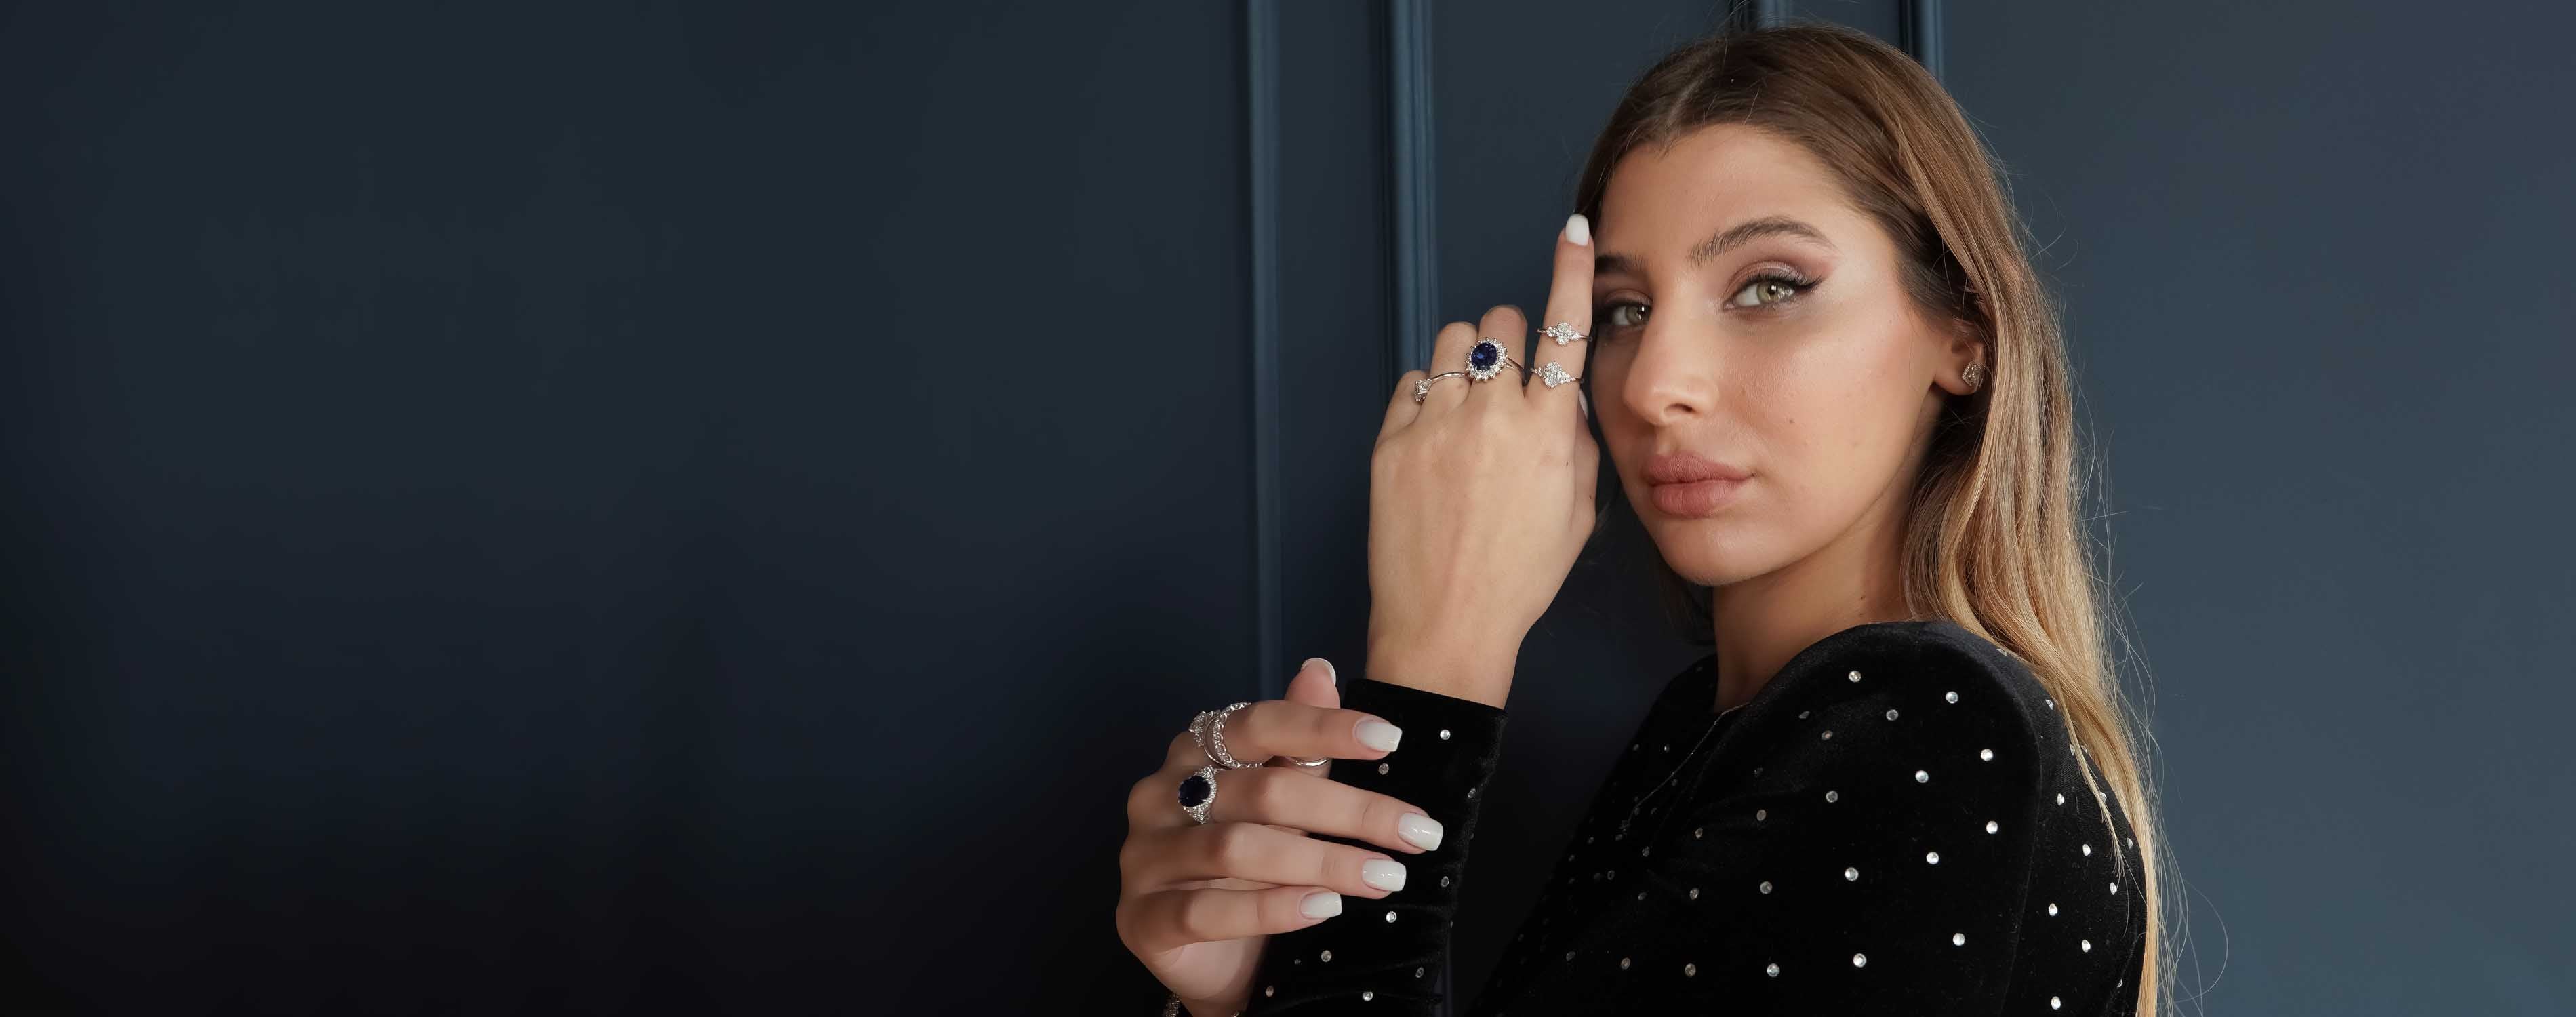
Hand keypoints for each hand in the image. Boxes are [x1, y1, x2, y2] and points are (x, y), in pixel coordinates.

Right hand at [1115, 659, 1441, 1014]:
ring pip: (1237, 850)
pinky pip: (1206, 911)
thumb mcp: (1281, 806)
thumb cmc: (1250, 872)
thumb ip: (1296, 746)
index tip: (1390, 740)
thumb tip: (1319, 671)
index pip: (1258, 725)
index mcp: (1193, 753)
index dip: (1323, 728)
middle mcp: (1159, 796)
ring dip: (1322, 863)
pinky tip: (1325, 908)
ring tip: (1385, 876)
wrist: (1212, 960)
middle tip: (1416, 832)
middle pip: (1261, 792)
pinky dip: (1271, 909)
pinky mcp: (1142, 919)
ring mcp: (1144, 858)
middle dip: (1350, 810)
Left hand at [1367, 214, 1602, 704]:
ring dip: (1465, 362)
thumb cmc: (1519, 577)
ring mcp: (1437, 423)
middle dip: (1508, 341)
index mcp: (1549, 430)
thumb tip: (1562, 401)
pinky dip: (1427, 398)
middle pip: (1502, 324)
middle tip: (1506, 385)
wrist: (1447, 623)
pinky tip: (1436, 440)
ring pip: (1452, 343)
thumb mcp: (1577, 512)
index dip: (1571, 272)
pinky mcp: (1392, 440)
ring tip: (1467, 411)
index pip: (1565, 329)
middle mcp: (1493, 414)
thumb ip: (1576, 442)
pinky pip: (1411, 384)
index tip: (1574, 232)